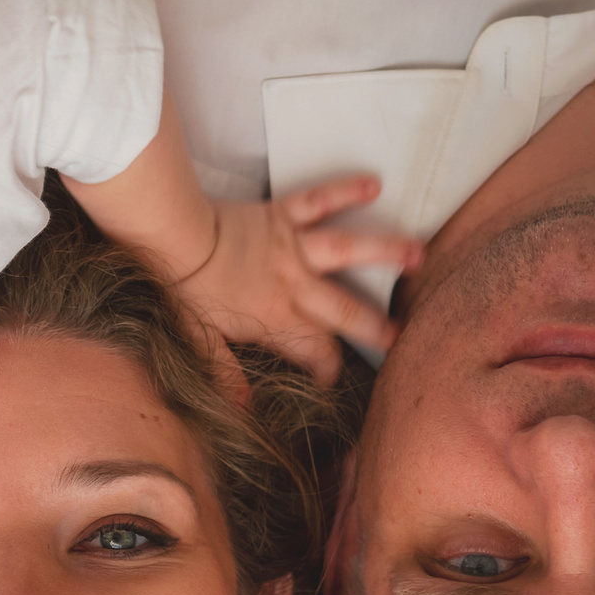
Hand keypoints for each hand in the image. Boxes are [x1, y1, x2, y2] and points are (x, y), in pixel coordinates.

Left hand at [172, 177, 421, 384]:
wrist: (173, 238)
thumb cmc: (184, 289)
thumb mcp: (200, 341)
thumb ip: (226, 374)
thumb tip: (245, 410)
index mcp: (276, 318)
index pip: (315, 351)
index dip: (328, 369)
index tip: (334, 380)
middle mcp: (295, 284)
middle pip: (345, 309)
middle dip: (376, 325)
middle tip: (406, 336)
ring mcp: (293, 247)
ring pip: (347, 250)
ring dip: (385, 252)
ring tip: (421, 256)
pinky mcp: (282, 215)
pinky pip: (318, 200)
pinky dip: (345, 190)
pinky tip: (374, 184)